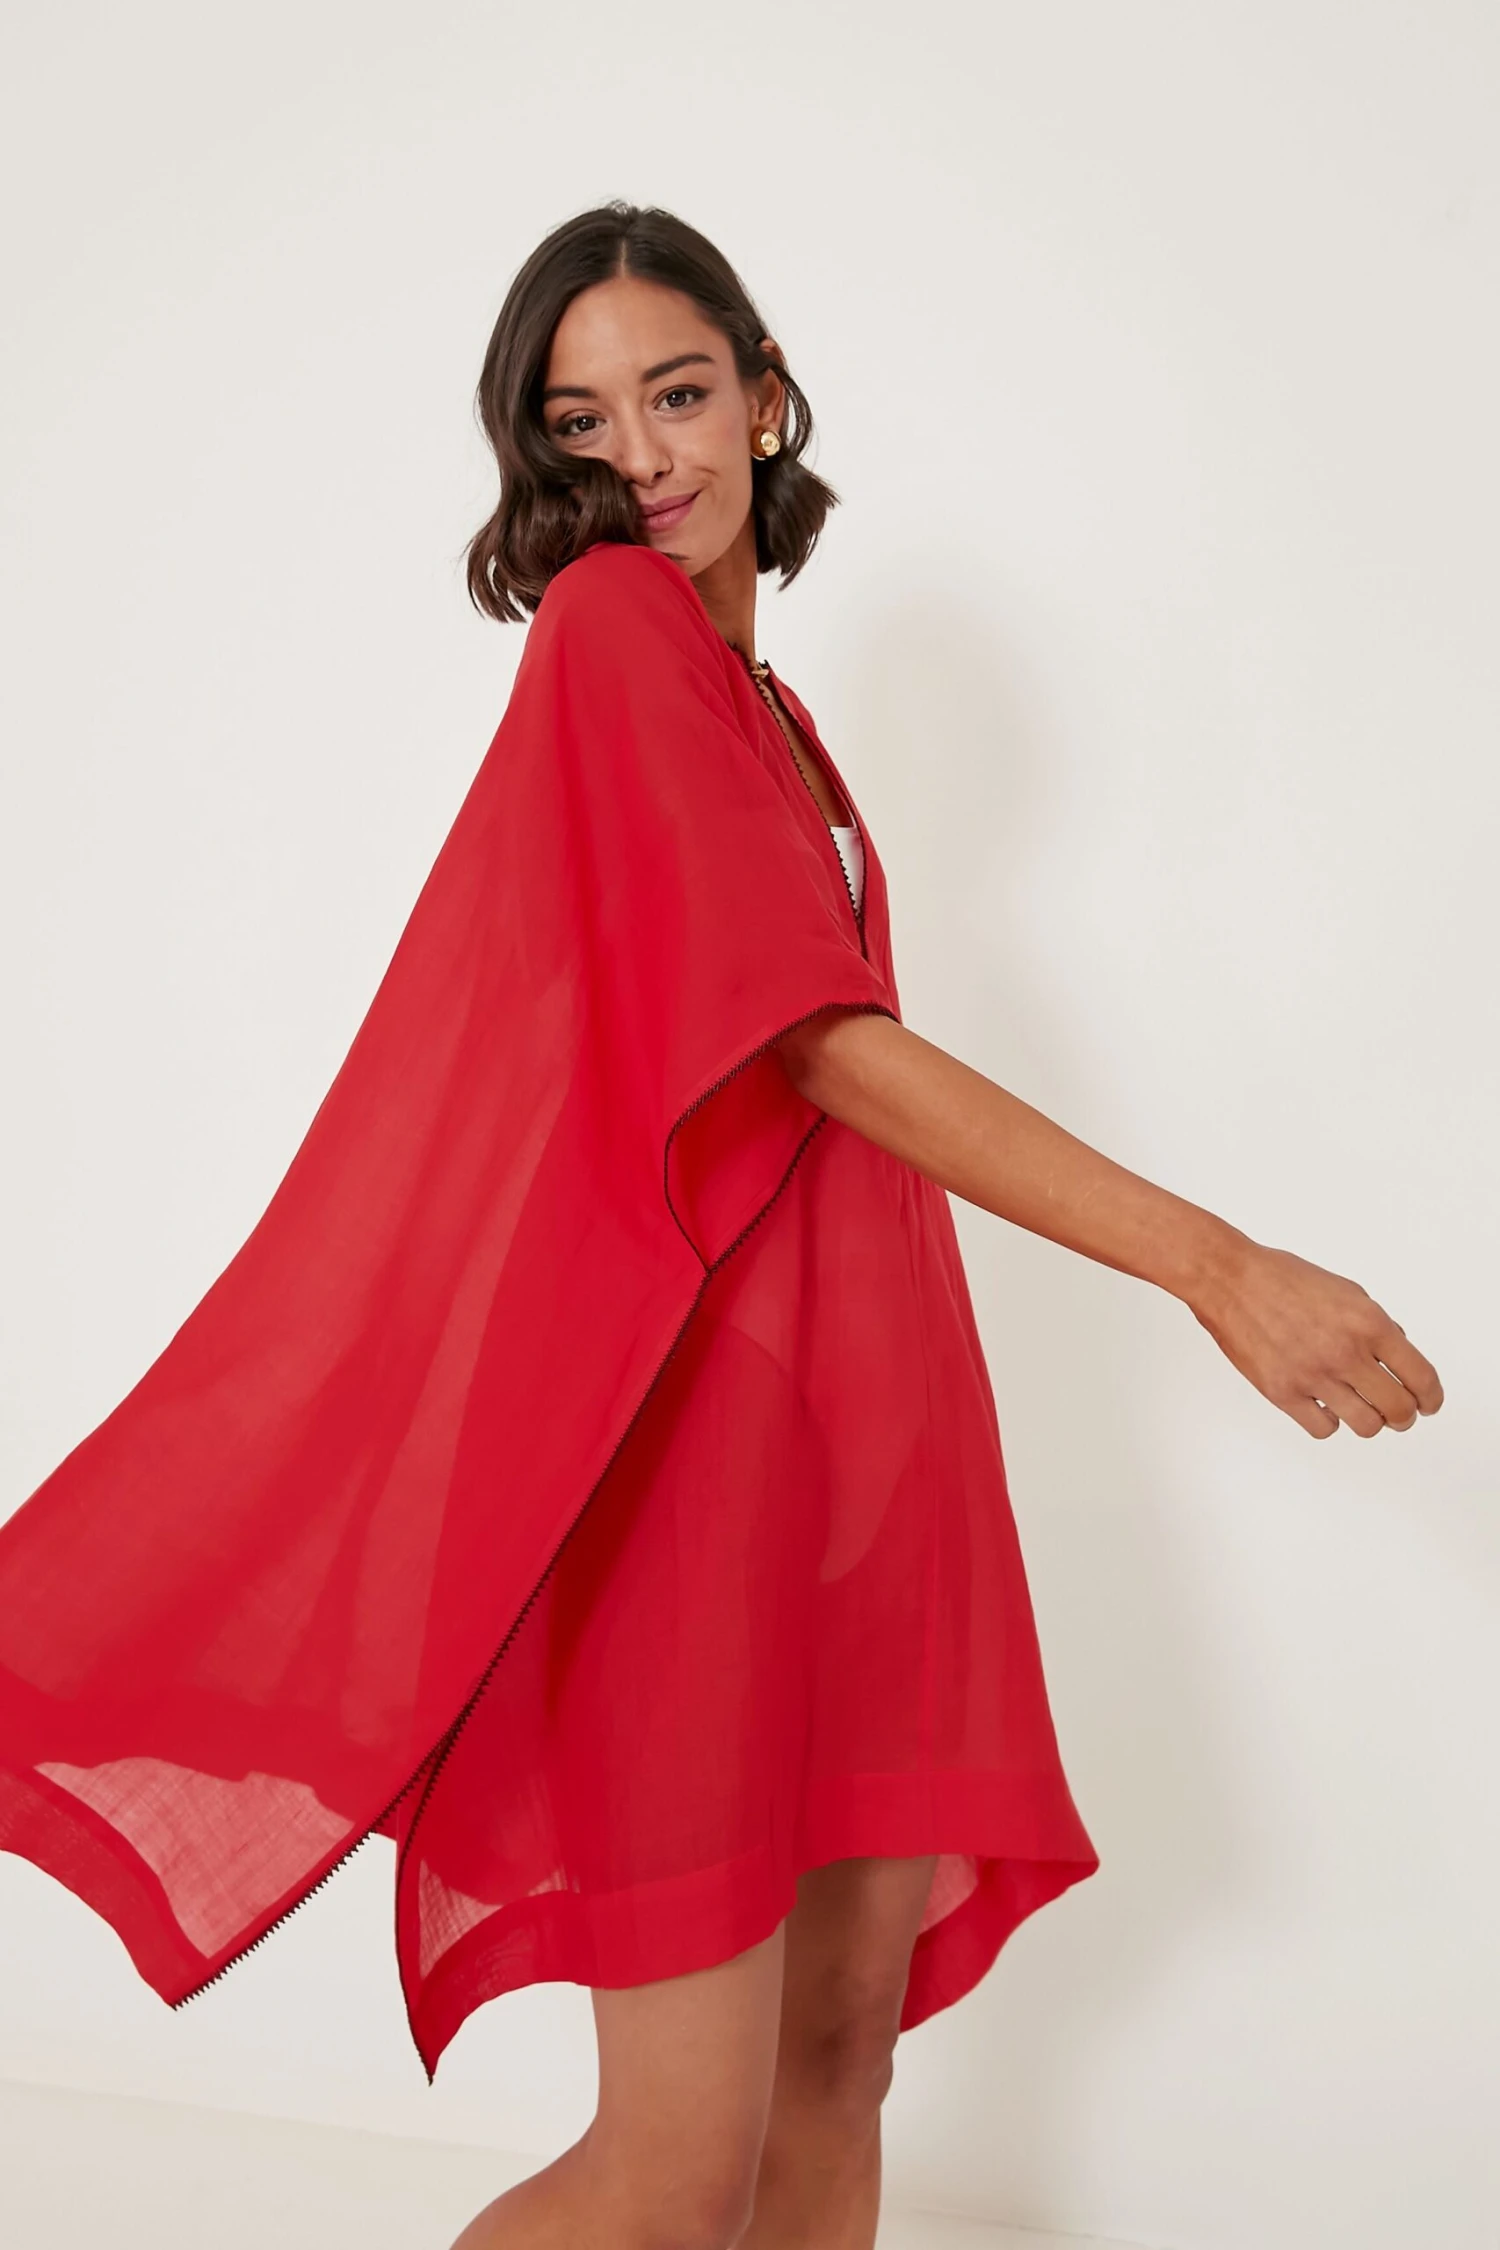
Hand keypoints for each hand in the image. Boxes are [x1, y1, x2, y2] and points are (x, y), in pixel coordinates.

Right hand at [1190, 1237, 1444, 1439]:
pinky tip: (1324, 1404)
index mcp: (1368, 1323)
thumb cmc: (1283, 1278)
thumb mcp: (1347, 1290)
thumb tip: (1397, 1355)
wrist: (1230, 1279)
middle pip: (1398, 1410)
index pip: (1421, 1378)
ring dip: (1369, 1421)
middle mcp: (1345, 1352)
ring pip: (1365, 1426)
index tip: (1428, 1404)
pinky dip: (1329, 1421)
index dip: (1430, 1398)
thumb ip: (1377, 1324)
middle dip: (1404, 1415)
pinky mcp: (1283, 1392)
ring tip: (1360, 1408)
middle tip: (1398, 1412)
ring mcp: (1313, 1375)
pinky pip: (1323, 1428)